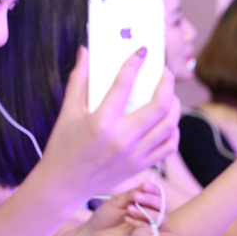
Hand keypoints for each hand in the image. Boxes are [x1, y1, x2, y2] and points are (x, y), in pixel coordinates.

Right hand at [41, 47, 180, 199]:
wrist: (63, 184)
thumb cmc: (62, 146)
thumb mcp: (67, 112)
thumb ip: (78, 79)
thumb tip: (85, 51)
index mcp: (101, 122)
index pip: (124, 83)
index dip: (135, 62)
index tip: (142, 51)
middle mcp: (122, 139)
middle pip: (160, 105)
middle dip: (167, 82)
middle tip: (164, 72)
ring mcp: (134, 154)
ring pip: (170, 125)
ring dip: (174, 105)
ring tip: (168, 94)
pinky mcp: (141, 166)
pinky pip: (168, 146)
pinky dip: (173, 130)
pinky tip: (167, 121)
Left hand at [86, 181, 163, 235]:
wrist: (95, 233)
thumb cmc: (106, 215)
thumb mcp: (117, 201)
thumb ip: (132, 194)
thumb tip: (145, 185)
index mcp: (144, 201)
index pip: (158, 193)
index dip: (153, 189)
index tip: (144, 186)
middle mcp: (150, 213)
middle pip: (164, 205)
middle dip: (150, 200)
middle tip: (135, 197)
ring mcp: (149, 226)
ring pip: (162, 219)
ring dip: (146, 212)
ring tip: (129, 209)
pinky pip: (152, 230)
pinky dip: (140, 223)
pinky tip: (126, 220)